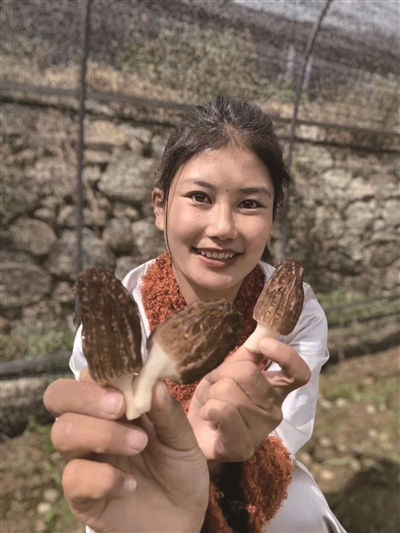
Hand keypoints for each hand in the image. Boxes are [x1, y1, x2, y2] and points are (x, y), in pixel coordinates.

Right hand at [44, 372, 208, 532]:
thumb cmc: (179, 471)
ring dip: (101, 434)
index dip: (102, 370)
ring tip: (139, 445)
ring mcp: (84, 460)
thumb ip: (168, 413)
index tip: (131, 376)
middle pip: (58, 396)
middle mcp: (92, 427)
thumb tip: (155, 381)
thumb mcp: (184, 440)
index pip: (90, 374)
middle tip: (120, 407)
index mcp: (115, 405)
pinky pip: (74, 478)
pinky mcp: (82, 495)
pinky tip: (130, 485)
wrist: (181, 521)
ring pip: (62, 433)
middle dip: (85, 396)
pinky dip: (103, 479)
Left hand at [187, 338, 309, 464]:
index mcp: (276, 390)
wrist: (196, 435)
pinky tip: (208, 416)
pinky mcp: (241, 447)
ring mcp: (260, 431)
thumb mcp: (228, 371)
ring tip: (210, 404)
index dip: (285, 355)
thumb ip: (246, 355)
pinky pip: (222, 411)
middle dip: (222, 372)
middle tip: (214, 384)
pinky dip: (208, 408)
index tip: (264, 345)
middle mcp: (275, 411)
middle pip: (248, 373)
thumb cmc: (215, 399)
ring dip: (210, 392)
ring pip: (229, 390)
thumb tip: (261, 334)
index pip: (298, 373)